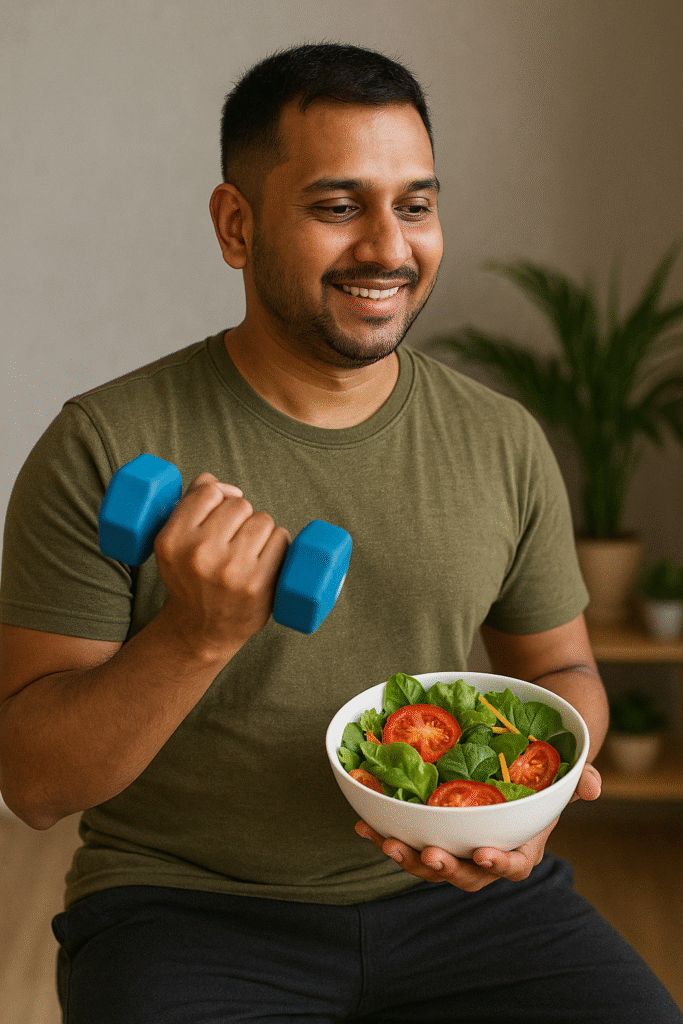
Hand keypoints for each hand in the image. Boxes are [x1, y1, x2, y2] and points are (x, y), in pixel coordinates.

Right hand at [154, 473, 290, 657]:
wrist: (201, 631)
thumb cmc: (191, 578)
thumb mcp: (174, 544)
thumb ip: (189, 504)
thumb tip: (218, 483)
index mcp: (171, 540)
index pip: (208, 492)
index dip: (219, 496)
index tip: (221, 509)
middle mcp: (198, 554)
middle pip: (240, 504)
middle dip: (241, 516)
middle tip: (234, 540)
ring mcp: (230, 571)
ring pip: (263, 519)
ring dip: (262, 530)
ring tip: (249, 552)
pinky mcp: (258, 585)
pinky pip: (281, 539)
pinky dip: (279, 545)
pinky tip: (267, 559)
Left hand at [355, 761, 601, 892]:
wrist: (515, 763)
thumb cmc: (542, 772)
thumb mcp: (565, 772)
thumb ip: (581, 779)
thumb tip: (594, 785)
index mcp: (521, 845)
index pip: (514, 866)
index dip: (499, 864)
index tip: (485, 854)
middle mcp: (486, 854)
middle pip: (465, 874)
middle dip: (445, 867)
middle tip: (428, 854)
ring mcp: (455, 847)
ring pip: (430, 864)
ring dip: (406, 857)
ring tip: (385, 842)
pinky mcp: (429, 833)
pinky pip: (406, 842)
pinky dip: (383, 836)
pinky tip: (363, 825)